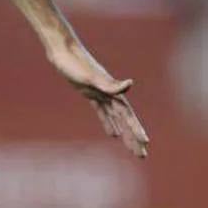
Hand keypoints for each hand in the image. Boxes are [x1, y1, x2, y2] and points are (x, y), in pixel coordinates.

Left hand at [48, 40, 149, 157]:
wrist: (62, 52)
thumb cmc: (75, 64)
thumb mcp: (91, 76)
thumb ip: (110, 84)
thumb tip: (131, 83)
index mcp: (112, 91)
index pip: (127, 115)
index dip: (136, 129)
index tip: (145, 143)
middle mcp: (110, 93)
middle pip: (125, 120)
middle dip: (134, 137)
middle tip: (142, 155)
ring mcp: (101, 93)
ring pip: (116, 118)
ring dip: (124, 133)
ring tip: (132, 149)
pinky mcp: (90, 93)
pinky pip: (103, 112)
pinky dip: (108, 123)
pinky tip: (113, 134)